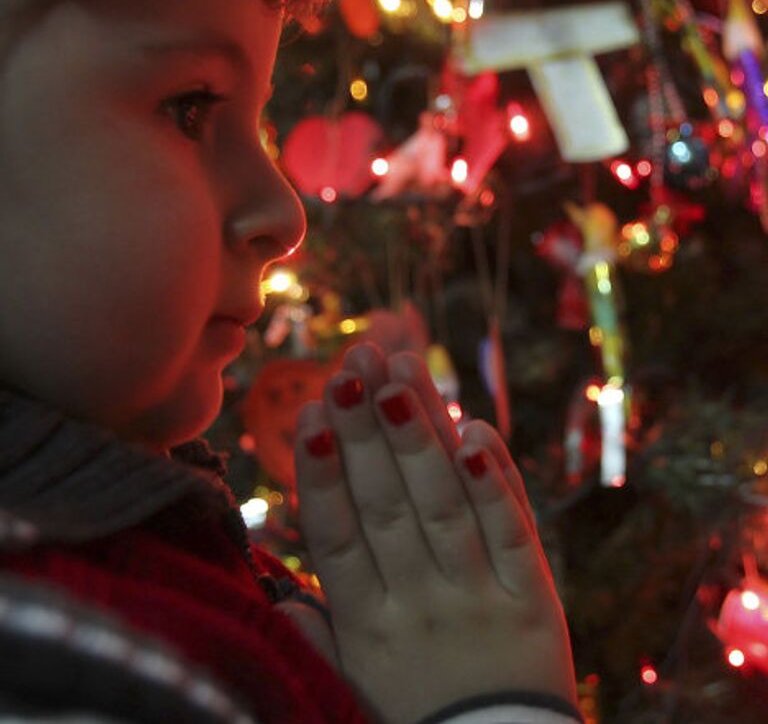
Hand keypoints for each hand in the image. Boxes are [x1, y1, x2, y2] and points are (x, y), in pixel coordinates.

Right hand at [295, 342, 576, 723]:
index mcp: (365, 624)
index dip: (322, 472)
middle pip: (386, 506)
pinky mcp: (533, 601)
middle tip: (351, 365)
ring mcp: (479, 599)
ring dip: (420, 437)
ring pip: (444, 506)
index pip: (337, 536)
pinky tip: (476, 431)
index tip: (311, 413)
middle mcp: (419, 605)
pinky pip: (514, 533)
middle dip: (365, 431)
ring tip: (399, 375)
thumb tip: (282, 587)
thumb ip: (318, 631)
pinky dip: (496, 482)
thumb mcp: (350, 683)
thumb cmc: (412, 718)